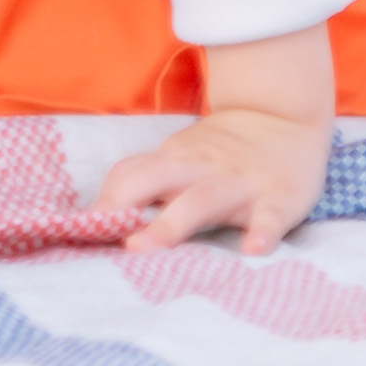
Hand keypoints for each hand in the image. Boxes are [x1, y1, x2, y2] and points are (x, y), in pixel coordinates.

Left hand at [96, 102, 331, 254]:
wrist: (284, 114)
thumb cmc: (220, 149)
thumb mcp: (180, 155)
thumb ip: (146, 179)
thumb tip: (99, 215)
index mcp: (174, 160)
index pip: (129, 174)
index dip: (105, 200)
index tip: (81, 231)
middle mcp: (200, 168)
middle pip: (155, 180)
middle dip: (125, 207)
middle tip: (100, 240)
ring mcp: (239, 183)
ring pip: (201, 200)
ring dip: (171, 223)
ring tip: (143, 247)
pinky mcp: (279, 197)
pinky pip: (270, 216)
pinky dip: (263, 232)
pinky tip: (253, 251)